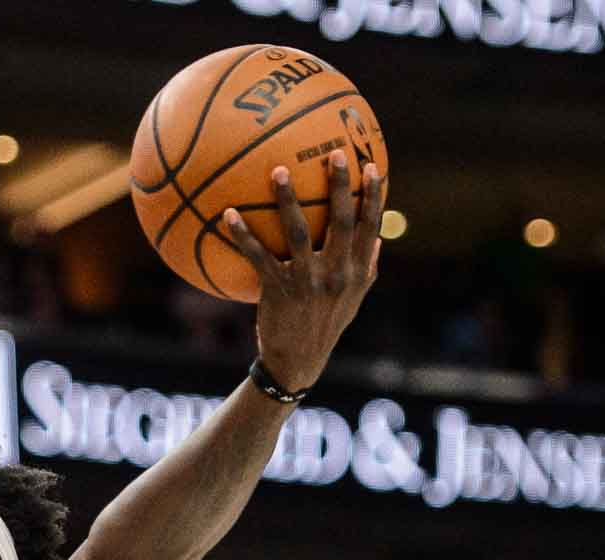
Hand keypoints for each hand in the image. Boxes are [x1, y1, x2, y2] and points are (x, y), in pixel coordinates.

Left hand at [222, 150, 385, 392]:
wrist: (298, 360)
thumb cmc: (325, 323)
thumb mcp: (354, 298)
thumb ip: (366, 266)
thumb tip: (376, 235)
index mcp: (357, 270)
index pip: (370, 225)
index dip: (372, 195)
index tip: (371, 165)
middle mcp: (337, 272)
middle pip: (341, 220)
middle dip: (340, 185)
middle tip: (333, 153)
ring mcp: (308, 280)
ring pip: (297, 232)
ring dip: (288, 199)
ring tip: (277, 171)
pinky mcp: (278, 289)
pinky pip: (258, 255)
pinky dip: (243, 234)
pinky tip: (228, 214)